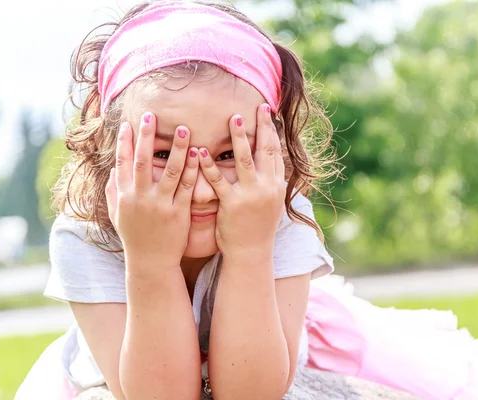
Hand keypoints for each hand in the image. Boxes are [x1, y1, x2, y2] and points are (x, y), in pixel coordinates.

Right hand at [105, 113, 198, 270]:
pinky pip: (187, 187)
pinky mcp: (178, 213)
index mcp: (124, 196)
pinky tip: (198, 154)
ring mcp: (160, 205)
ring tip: (184, 129)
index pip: (122, 163)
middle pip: (144, 162)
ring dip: (178, 149)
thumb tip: (113, 169)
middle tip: (151, 115)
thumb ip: (112, 191)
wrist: (150, 262)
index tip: (128, 124)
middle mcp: (140, 198)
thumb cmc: (134, 236)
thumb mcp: (117, 215)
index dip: (124, 142)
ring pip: (170, 171)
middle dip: (147, 137)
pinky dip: (193, 170)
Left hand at [198, 104, 284, 259]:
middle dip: (260, 127)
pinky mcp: (232, 204)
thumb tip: (271, 163)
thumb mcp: (270, 203)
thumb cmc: (257, 227)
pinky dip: (209, 164)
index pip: (275, 152)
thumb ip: (269, 182)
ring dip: (239, 137)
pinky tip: (201, 150)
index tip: (266, 112)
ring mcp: (250, 196)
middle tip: (255, 107)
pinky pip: (218, 180)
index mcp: (276, 186)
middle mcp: (267, 188)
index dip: (271, 131)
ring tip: (232, 118)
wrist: (251, 253)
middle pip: (264, 150)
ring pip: (244, 160)